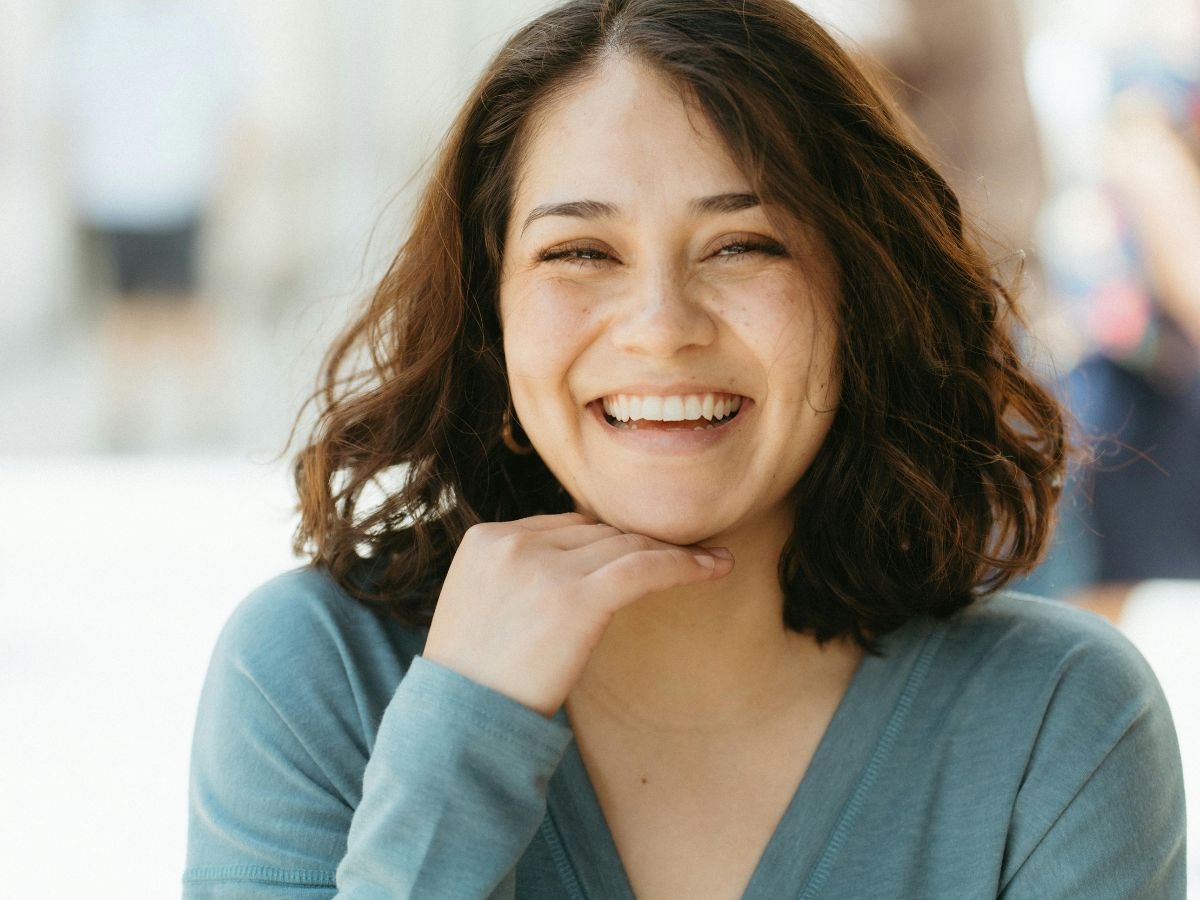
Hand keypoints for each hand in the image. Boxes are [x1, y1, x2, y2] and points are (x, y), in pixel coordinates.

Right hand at [422, 512, 733, 716]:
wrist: (458, 726)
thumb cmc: (473, 681)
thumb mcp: (480, 607)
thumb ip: (518, 575)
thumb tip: (579, 566)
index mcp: (485, 539)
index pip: (565, 525)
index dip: (607, 541)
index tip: (642, 551)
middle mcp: (512, 542)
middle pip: (597, 531)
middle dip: (641, 544)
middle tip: (687, 553)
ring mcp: (542, 567)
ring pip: (624, 544)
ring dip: (671, 550)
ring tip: (710, 558)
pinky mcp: (575, 597)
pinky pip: (644, 568)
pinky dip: (684, 565)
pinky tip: (716, 567)